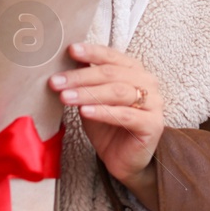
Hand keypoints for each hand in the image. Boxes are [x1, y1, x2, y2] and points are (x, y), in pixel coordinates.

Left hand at [51, 42, 163, 209]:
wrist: (123, 160)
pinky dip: (103, 112)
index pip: (112, 56)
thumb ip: (86, 80)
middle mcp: (148, 83)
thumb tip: (66, 61)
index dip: (91, 52)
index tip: (70, 50)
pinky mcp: (152, 125)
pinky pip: (125, 115)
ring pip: (117, 92)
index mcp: (134, 71)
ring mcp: (153, 103)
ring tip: (65, 97)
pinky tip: (85, 112)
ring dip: (88, 93)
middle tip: (56, 81)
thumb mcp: (92, 100)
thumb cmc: (108, 127)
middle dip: (80, 77)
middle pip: (111, 74)